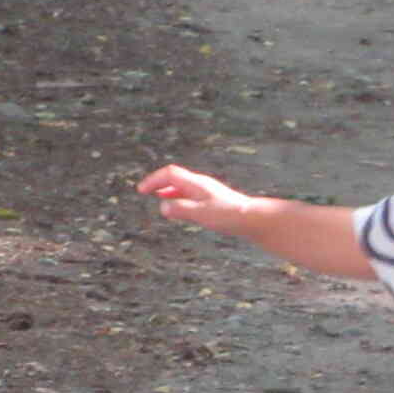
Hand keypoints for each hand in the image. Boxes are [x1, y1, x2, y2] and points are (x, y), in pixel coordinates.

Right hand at [137, 164, 251, 231]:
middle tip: (145, 191)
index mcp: (196, 184)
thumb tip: (162, 207)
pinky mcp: (213, 200)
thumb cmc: (229, 215)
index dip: (153, 180)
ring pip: (182, 186)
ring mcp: (207, 191)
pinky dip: (179, 198)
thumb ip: (181, 209)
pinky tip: (180, 207)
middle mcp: (201, 184)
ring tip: (158, 196)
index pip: (169, 174)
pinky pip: (190, 194)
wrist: (252, 218)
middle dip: (158, 183)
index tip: (141, 190)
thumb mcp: (201, 214)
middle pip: (175, 177)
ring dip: (168, 190)